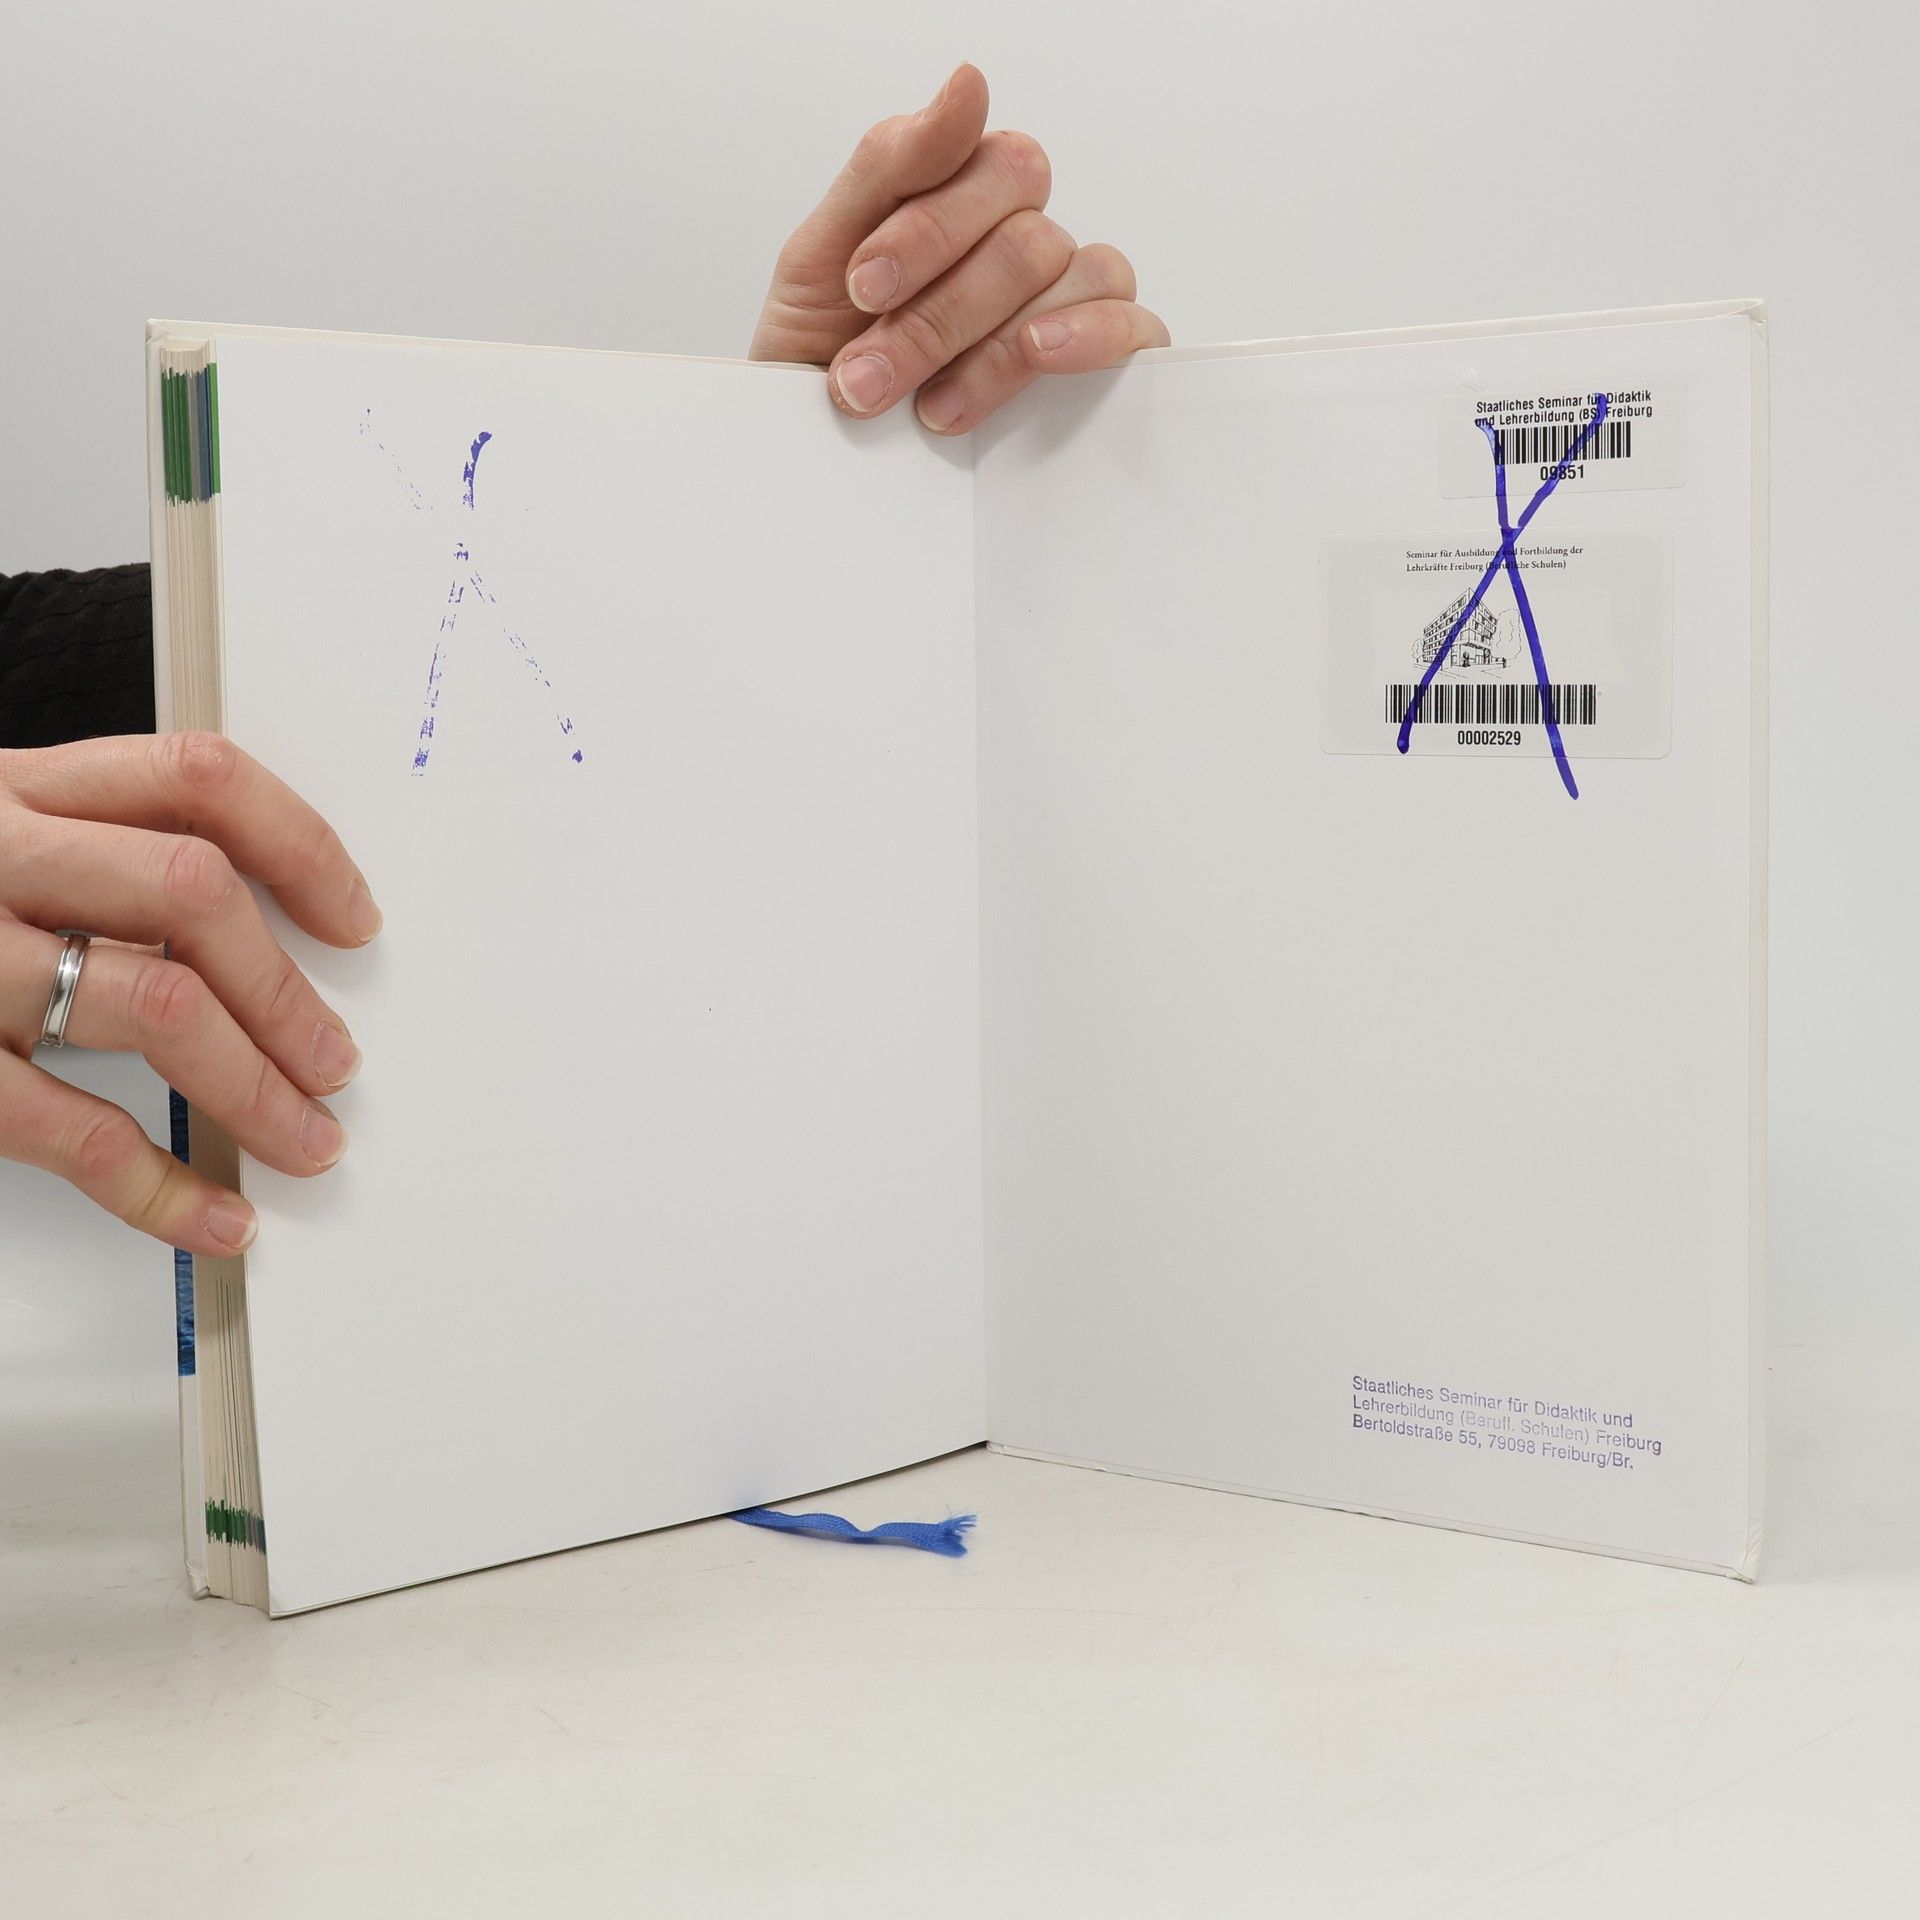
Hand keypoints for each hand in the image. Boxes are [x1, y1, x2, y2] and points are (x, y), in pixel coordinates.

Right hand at [0, 733, 379, 1254]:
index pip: (195, 778)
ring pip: (154, 1006)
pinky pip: (67, 1129)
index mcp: (14, 790)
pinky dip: (159, 1185)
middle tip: (337, 1063)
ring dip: (256, 1088)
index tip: (355, 919)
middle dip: (286, 990)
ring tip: (307, 1140)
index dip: (300, 844)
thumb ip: (86, 852)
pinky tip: (212, 1217)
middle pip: (192, 894)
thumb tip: (251, 933)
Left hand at [750, 63, 1169, 433]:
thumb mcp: (822, 256)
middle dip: (936, 315)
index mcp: (964, 193)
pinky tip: (1037, 355)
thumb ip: (891, 162)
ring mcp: (1068, 292)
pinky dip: (1088, 336)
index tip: (864, 290)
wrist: (822, 451)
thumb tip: (970, 81)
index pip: (988, 167)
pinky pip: (1131, 325)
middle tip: (870, 375)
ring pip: (1067, 278)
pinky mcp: (1103, 353)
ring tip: (930, 408)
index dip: (928, 230)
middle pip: (1024, 236)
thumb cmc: (824, 350)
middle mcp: (1024, 234)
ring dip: (988, 348)